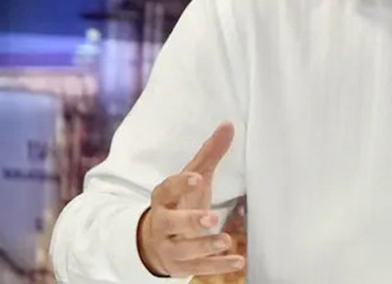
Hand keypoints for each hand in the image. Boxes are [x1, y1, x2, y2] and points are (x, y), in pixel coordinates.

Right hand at [137, 122, 244, 276]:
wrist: (155, 241)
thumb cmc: (180, 202)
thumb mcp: (193, 178)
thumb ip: (209, 154)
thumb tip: (229, 124)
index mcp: (163, 198)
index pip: (167, 190)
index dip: (181, 184)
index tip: (197, 178)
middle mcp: (163, 223)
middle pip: (172, 223)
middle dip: (191, 221)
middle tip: (212, 218)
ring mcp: (170, 247)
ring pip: (184, 250)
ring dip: (205, 246)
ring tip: (226, 240)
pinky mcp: (180, 266)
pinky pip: (198, 268)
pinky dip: (217, 266)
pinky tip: (237, 261)